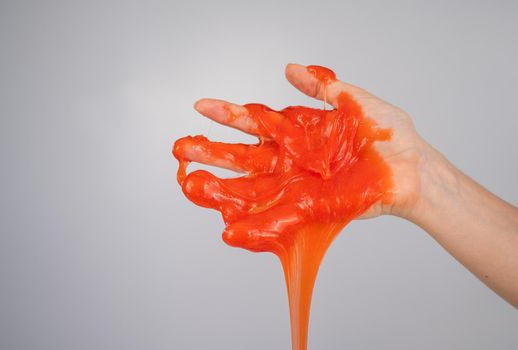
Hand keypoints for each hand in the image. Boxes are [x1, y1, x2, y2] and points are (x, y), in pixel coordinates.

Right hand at [173, 63, 421, 250]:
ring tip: (193, 186)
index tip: (200, 107)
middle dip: (212, 152)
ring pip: (252, 188)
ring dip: (221, 189)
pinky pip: (276, 219)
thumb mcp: (356, 102)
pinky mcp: (309, 210)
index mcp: (298, 133)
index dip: (228, 115)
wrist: (412, 170)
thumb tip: (290, 69)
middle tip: (182, 149)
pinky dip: (252, 226)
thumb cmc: (389, 136)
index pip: (255, 122)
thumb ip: (323, 86)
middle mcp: (291, 161)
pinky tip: (229, 229)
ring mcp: (297, 187)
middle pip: (244, 157)